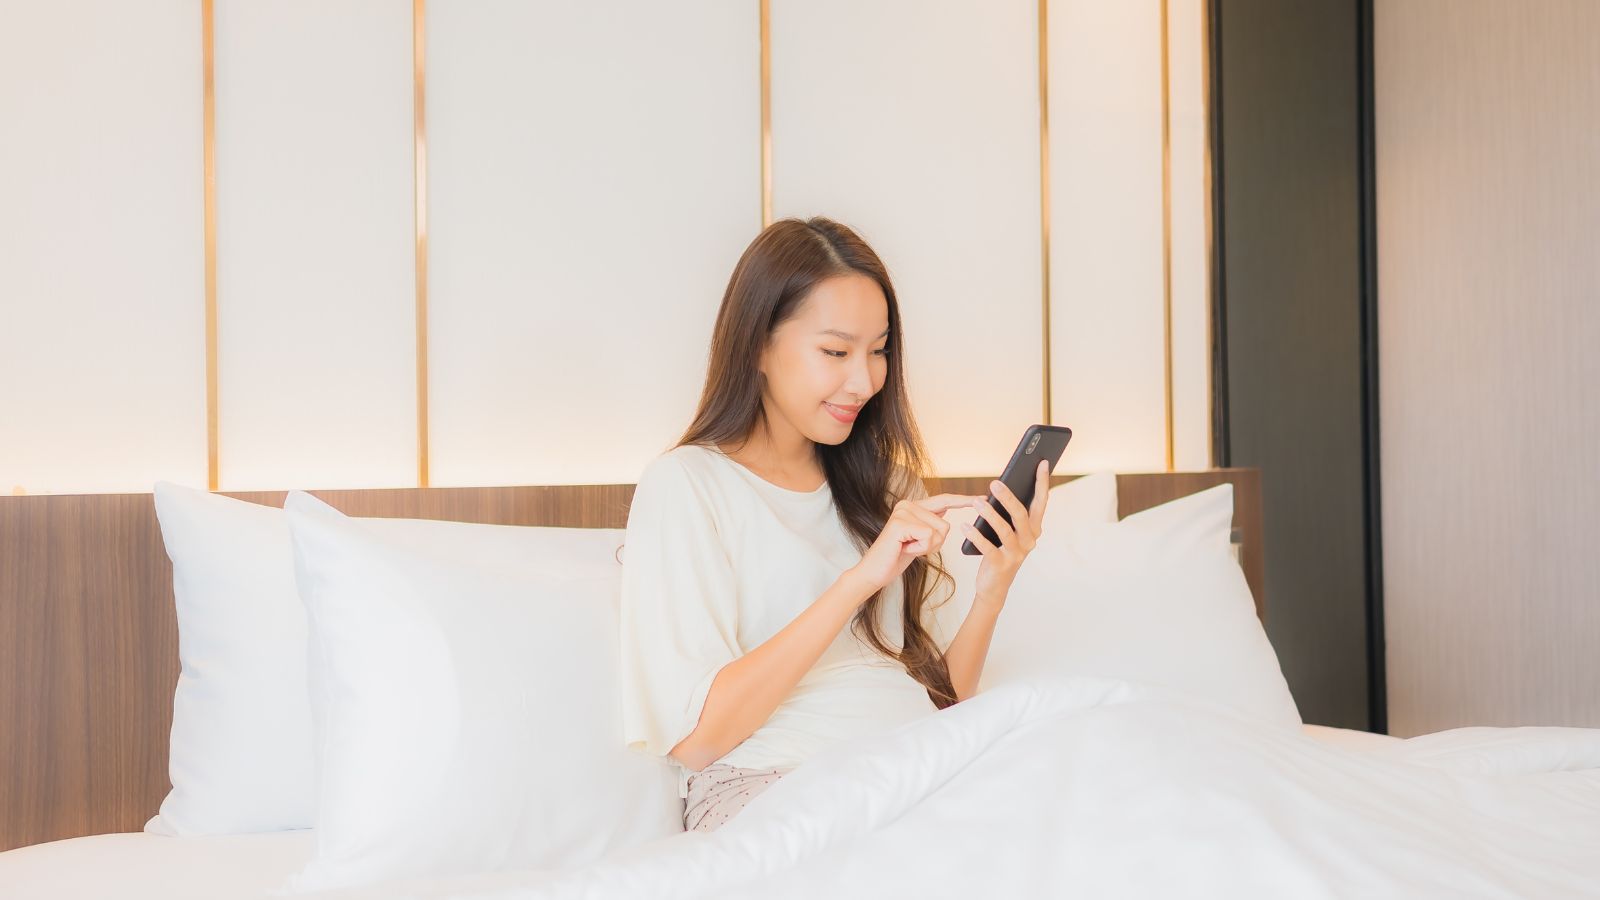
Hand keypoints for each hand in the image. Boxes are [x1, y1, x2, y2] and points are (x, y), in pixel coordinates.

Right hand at [848, 493, 987, 592]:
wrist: (874, 572)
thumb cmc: (895, 557)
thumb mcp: (919, 538)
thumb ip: (931, 523)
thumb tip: (947, 510)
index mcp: (913, 506)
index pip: (945, 500)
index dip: (964, 501)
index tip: (983, 499)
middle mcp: (907, 504)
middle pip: (945, 524)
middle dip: (936, 543)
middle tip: (913, 548)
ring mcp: (903, 512)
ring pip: (939, 531)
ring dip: (927, 547)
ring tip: (908, 547)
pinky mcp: (900, 524)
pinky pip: (928, 537)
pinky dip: (920, 549)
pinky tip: (904, 549)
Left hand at [960, 459, 1051, 605]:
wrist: (993, 586)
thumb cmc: (999, 551)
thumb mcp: (1008, 531)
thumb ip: (1009, 512)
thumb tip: (1001, 485)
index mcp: (1034, 528)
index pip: (1041, 501)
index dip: (1041, 482)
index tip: (1042, 462)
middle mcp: (1030, 540)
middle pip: (1021, 514)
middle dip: (1008, 497)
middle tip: (994, 482)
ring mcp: (1017, 554)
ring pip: (1005, 530)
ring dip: (990, 515)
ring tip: (977, 502)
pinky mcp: (1001, 565)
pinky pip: (988, 547)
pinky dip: (976, 535)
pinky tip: (965, 525)